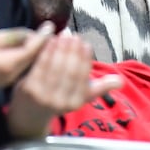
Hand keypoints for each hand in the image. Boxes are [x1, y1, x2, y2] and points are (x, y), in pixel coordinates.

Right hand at [0, 23, 53, 87]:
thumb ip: (11, 37)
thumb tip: (30, 33)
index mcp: (9, 64)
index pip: (32, 49)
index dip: (42, 36)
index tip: (51, 25)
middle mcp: (14, 74)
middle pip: (34, 58)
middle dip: (43, 44)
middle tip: (51, 29)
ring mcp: (10, 80)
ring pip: (30, 63)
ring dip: (36, 50)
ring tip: (43, 36)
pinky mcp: (6, 79)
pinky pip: (23, 66)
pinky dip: (28, 56)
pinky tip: (29, 47)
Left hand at [6, 33, 121, 138]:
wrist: (30, 115)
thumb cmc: (59, 99)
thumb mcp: (80, 96)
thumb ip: (99, 87)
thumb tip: (120, 81)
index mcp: (76, 103)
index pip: (82, 78)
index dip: (84, 60)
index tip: (86, 44)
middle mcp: (61, 102)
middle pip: (69, 72)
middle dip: (72, 51)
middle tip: (74, 35)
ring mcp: (44, 96)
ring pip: (55, 68)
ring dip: (60, 49)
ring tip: (64, 35)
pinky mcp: (29, 90)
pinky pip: (40, 67)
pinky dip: (46, 52)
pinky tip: (50, 41)